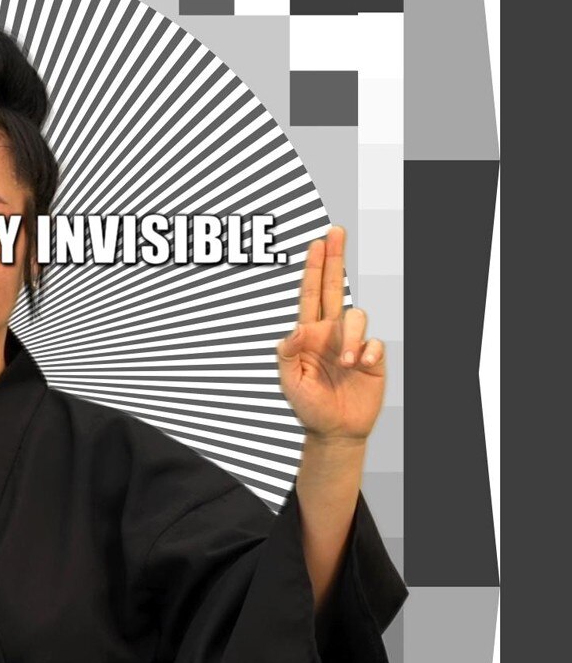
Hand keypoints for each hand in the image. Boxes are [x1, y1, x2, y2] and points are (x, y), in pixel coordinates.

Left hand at [275, 226, 385, 442]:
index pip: (310, 294)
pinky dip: (368, 351)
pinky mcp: (372, 357)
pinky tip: (361, 366)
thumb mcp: (289, 381)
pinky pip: (375, 342)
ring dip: (352, 337)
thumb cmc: (308, 406)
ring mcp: (352, 342)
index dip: (314, 268)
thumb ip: (287, 355)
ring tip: (345, 363)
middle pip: (334, 287)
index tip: (316, 242)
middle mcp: (331, 332)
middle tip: (335, 232)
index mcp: (308, 333)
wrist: (334, 430)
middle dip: (334, 259)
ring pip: (357, 316)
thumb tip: (294, 329)